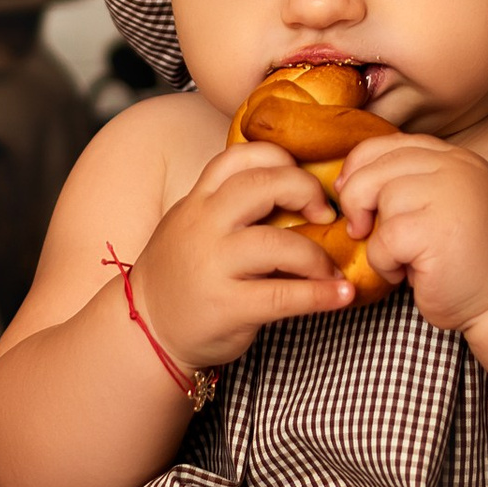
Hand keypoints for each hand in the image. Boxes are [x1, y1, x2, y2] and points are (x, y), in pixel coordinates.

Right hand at [128, 141, 357, 371]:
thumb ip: (230, 206)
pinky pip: (283, 295)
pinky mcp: (226, 306)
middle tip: (327, 215)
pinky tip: (340, 294)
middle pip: (262, 185)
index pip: (240, 156)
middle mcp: (203, 225)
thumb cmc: (183, 275)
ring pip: (278, 243)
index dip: (281, 159)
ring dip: (317, 255)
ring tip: (332, 269)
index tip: (303, 179)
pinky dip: (320, 294)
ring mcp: (213, 265)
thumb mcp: (194, 226)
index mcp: (198, 201)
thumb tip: (297, 194)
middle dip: (306, 192)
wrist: (147, 329)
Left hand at [332, 129, 487, 338]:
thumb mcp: (439, 206)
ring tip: (401, 258)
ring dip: (377, 237)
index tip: (351, 196)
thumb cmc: (466, 258)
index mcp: (454, 158)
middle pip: (376, 167)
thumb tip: (344, 182)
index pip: (388, 144)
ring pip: (379, 200)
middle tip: (362, 230)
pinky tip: (406, 274)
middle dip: (357, 201)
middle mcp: (455, 167)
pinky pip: (384, 238)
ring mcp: (450, 195)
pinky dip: (384, 262)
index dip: (359, 169)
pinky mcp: (438, 229)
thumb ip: (408, 183)